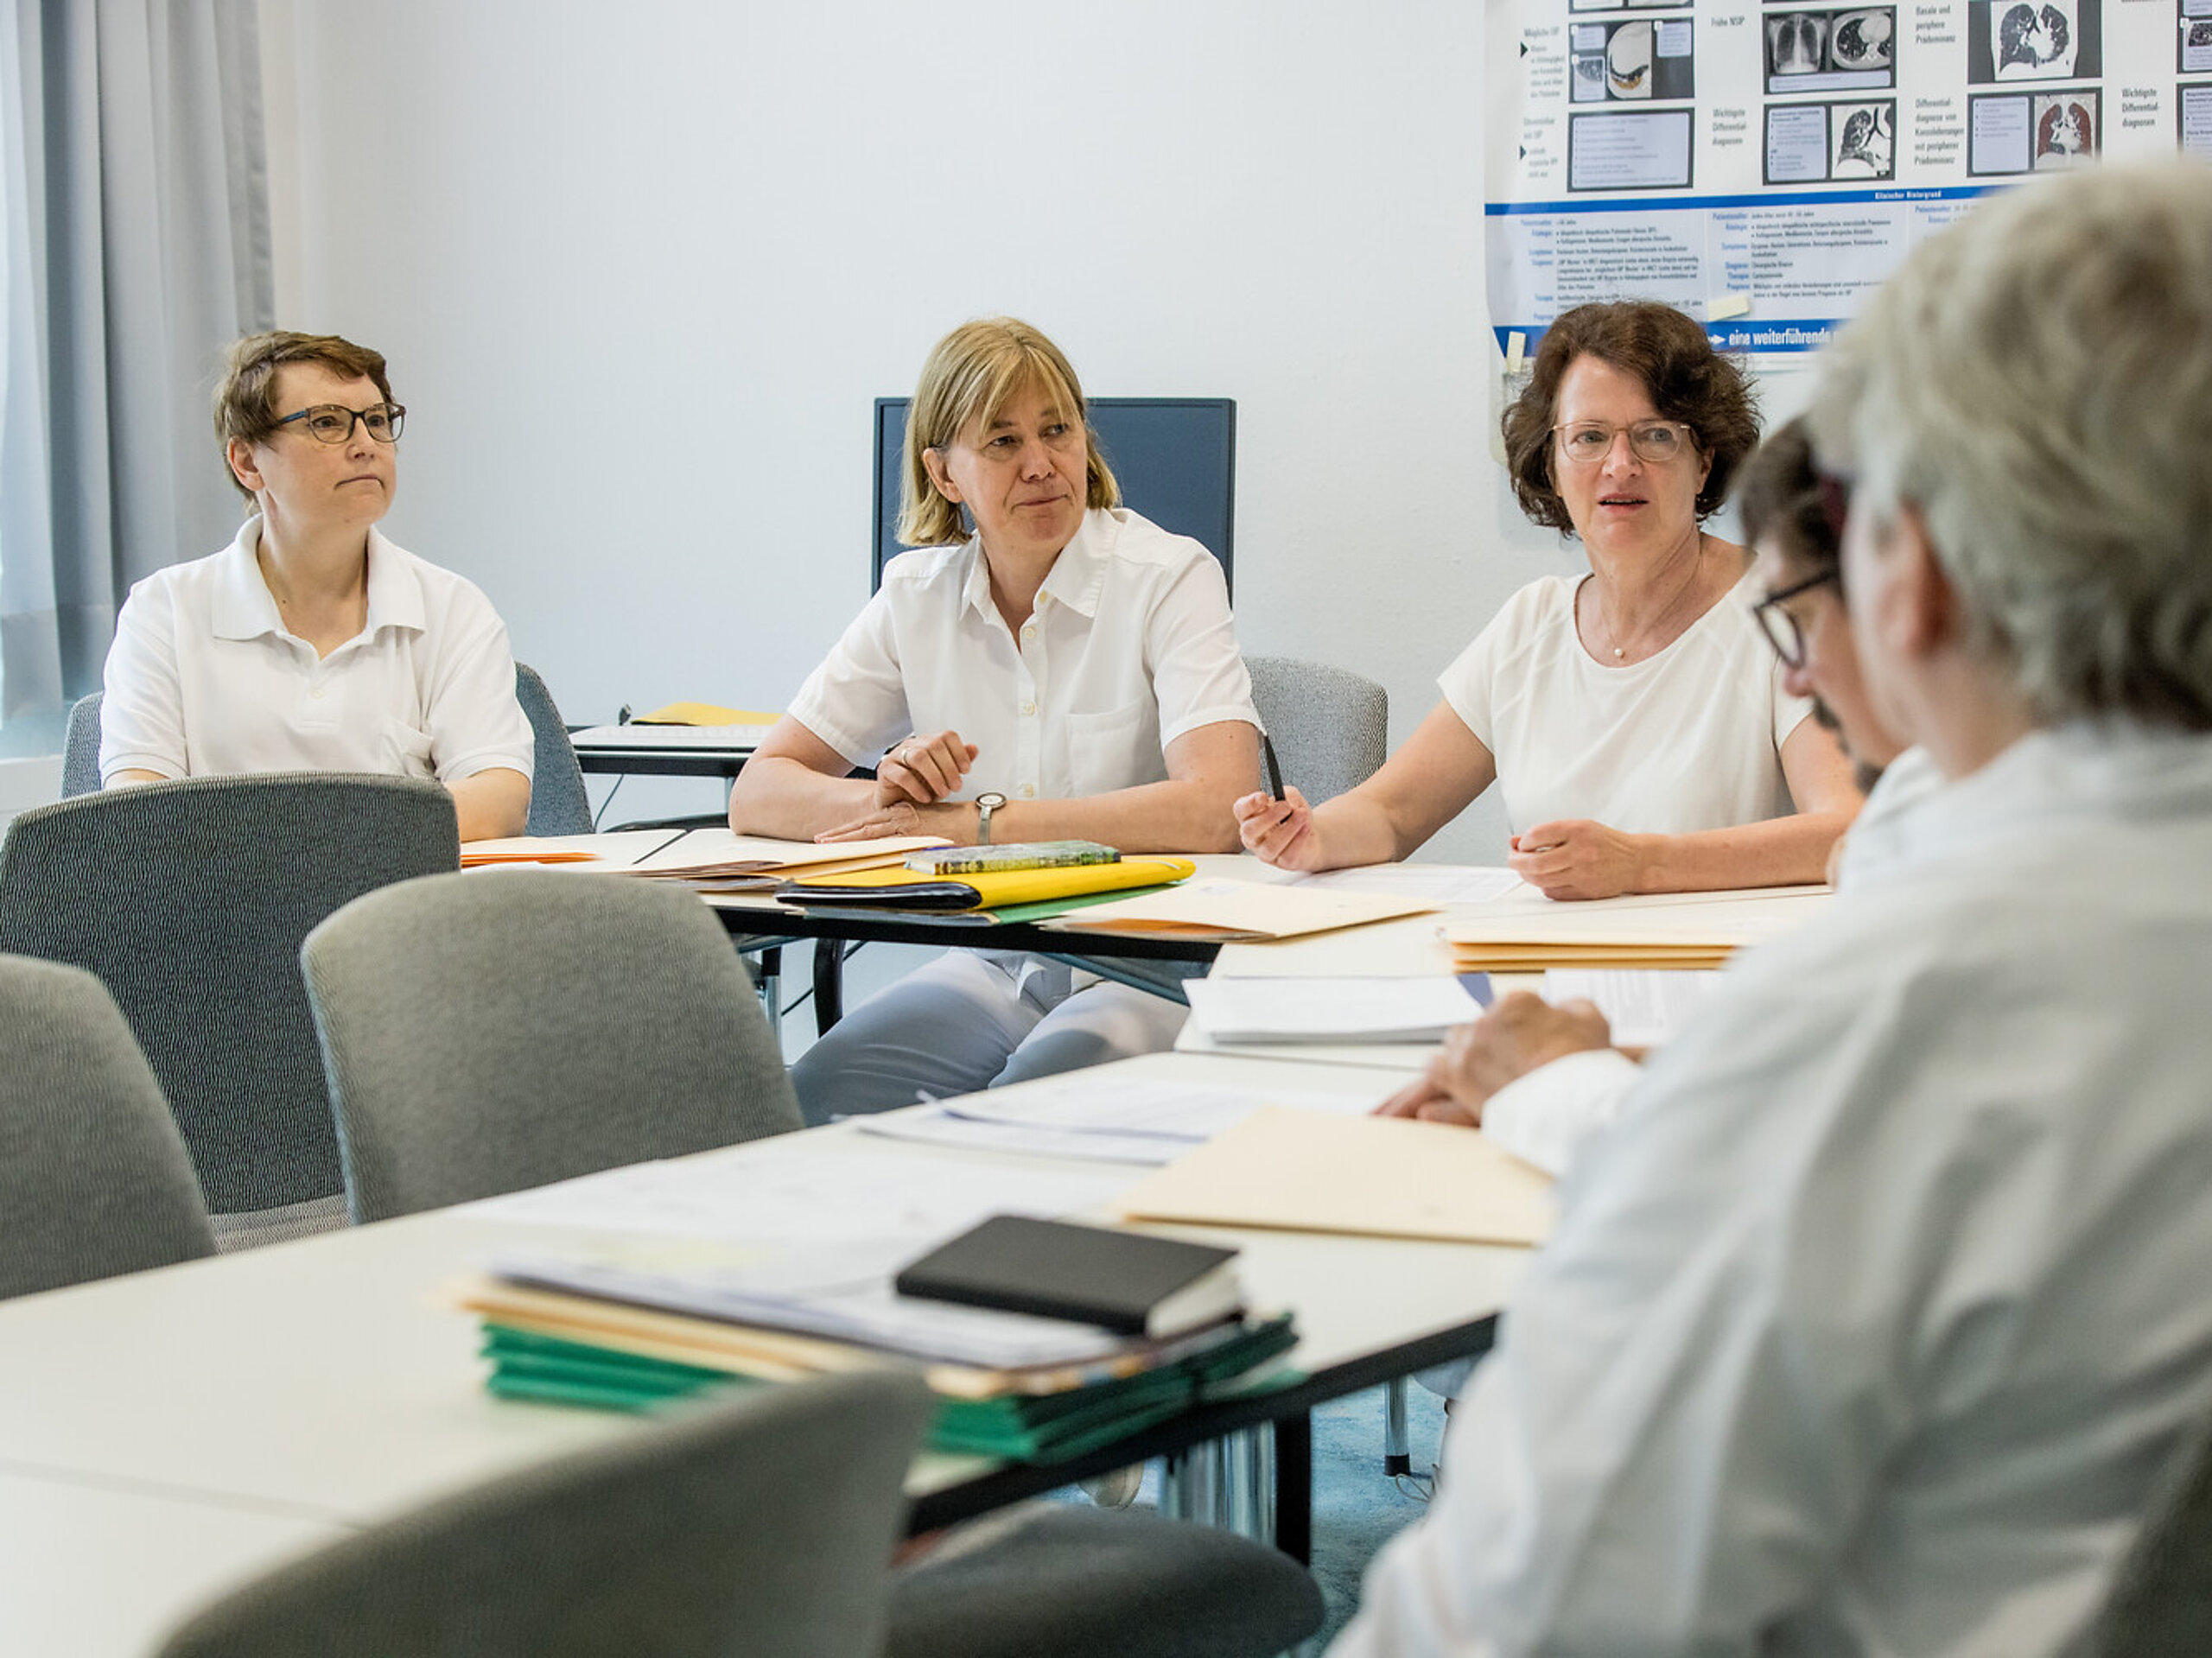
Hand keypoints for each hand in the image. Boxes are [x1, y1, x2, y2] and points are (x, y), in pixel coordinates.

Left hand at [817, 798, 972, 843]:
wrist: (980, 821)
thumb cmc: (962, 823)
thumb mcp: (935, 822)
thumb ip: (918, 828)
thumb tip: (907, 841)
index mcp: (906, 813)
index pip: (873, 821)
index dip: (852, 828)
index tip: (835, 833)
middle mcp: (903, 817)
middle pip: (865, 826)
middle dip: (841, 833)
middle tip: (821, 838)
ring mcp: (908, 826)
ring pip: (870, 832)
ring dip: (847, 838)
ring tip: (828, 844)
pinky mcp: (915, 836)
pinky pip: (887, 842)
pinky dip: (869, 846)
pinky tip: (856, 851)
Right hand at [875, 730, 976, 808]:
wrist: (894, 803)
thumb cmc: (919, 788)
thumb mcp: (943, 776)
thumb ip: (957, 762)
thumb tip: (973, 748)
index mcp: (928, 743)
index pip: (947, 736)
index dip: (960, 752)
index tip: (966, 770)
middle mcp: (912, 745)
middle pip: (934, 745)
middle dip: (949, 768)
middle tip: (956, 787)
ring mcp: (896, 756)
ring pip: (918, 757)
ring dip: (935, 776)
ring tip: (943, 793)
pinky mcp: (885, 771)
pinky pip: (902, 775)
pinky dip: (917, 788)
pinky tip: (926, 798)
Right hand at [1234, 786, 1323, 869]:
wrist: (1309, 836)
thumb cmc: (1294, 816)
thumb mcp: (1292, 798)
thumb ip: (1289, 795)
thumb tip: (1290, 804)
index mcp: (1250, 817)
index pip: (1240, 810)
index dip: (1249, 804)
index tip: (1263, 796)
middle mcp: (1253, 837)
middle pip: (1249, 830)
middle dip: (1269, 817)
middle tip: (1287, 806)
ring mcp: (1265, 853)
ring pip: (1270, 846)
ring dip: (1288, 829)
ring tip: (1302, 815)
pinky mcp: (1282, 863)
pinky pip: (1288, 854)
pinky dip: (1299, 839)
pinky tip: (1306, 827)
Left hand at [1374, 992, 1612, 1128]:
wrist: (1571, 1100)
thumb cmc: (1583, 1063)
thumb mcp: (1590, 1020)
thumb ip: (1570, 1008)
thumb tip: (1562, 1009)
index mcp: (1517, 1004)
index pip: (1508, 1010)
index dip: (1517, 1030)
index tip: (1524, 1043)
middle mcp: (1486, 1021)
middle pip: (1476, 1029)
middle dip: (1486, 1044)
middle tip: (1500, 1063)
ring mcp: (1468, 1049)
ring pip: (1452, 1049)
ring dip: (1461, 1060)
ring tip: (1469, 1077)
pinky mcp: (1456, 1078)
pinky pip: (1435, 1073)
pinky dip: (1439, 1079)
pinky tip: (1441, 1089)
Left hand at [1508, 818, 1649, 900]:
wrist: (1636, 861)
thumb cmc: (1604, 843)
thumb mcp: (1578, 828)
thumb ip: (1547, 834)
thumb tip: (1515, 841)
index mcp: (1578, 831)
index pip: (1537, 835)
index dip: (1523, 841)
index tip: (1521, 844)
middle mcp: (1581, 852)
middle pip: (1535, 863)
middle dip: (1516, 862)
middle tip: (1513, 859)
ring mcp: (1583, 874)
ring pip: (1540, 880)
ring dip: (1526, 875)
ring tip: (1526, 868)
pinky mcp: (1585, 892)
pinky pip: (1552, 892)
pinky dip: (1543, 885)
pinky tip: (1546, 878)